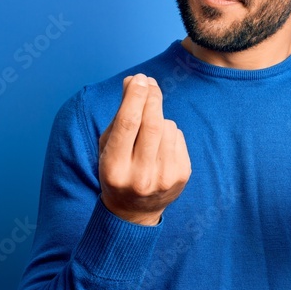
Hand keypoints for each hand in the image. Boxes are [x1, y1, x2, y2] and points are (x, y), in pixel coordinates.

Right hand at [97, 73, 190, 225]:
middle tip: (149, 82)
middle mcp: (141, 176)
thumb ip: (120, 115)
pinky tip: (159, 145)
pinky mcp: (182, 176)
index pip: (128, 123)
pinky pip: (178, 137)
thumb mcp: (108, 146)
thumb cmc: (118, 170)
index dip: (134, 96)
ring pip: (167, 127)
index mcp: (115, 168)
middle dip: (152, 97)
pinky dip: (169, 132)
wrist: (135, 211)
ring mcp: (164, 178)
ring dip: (158, 118)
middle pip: (152, 123)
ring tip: (148, 131)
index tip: (138, 79)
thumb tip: (134, 81)